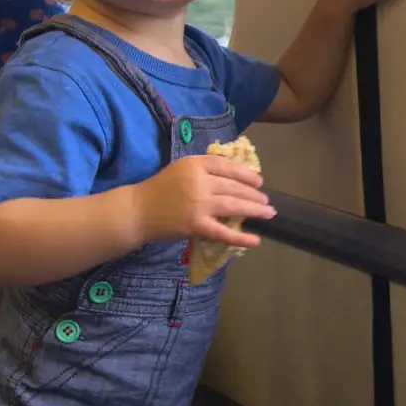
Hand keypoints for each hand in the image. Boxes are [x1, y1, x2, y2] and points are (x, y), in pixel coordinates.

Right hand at [134, 155, 274, 247]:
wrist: (137, 210)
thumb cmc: (159, 189)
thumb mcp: (180, 169)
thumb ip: (204, 169)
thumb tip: (233, 175)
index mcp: (195, 165)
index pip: (227, 166)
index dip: (246, 174)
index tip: (258, 182)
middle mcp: (199, 182)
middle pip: (234, 186)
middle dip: (254, 195)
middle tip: (266, 201)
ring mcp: (198, 204)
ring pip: (234, 205)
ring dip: (254, 210)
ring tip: (268, 214)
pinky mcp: (196, 225)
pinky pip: (223, 232)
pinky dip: (241, 238)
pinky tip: (255, 240)